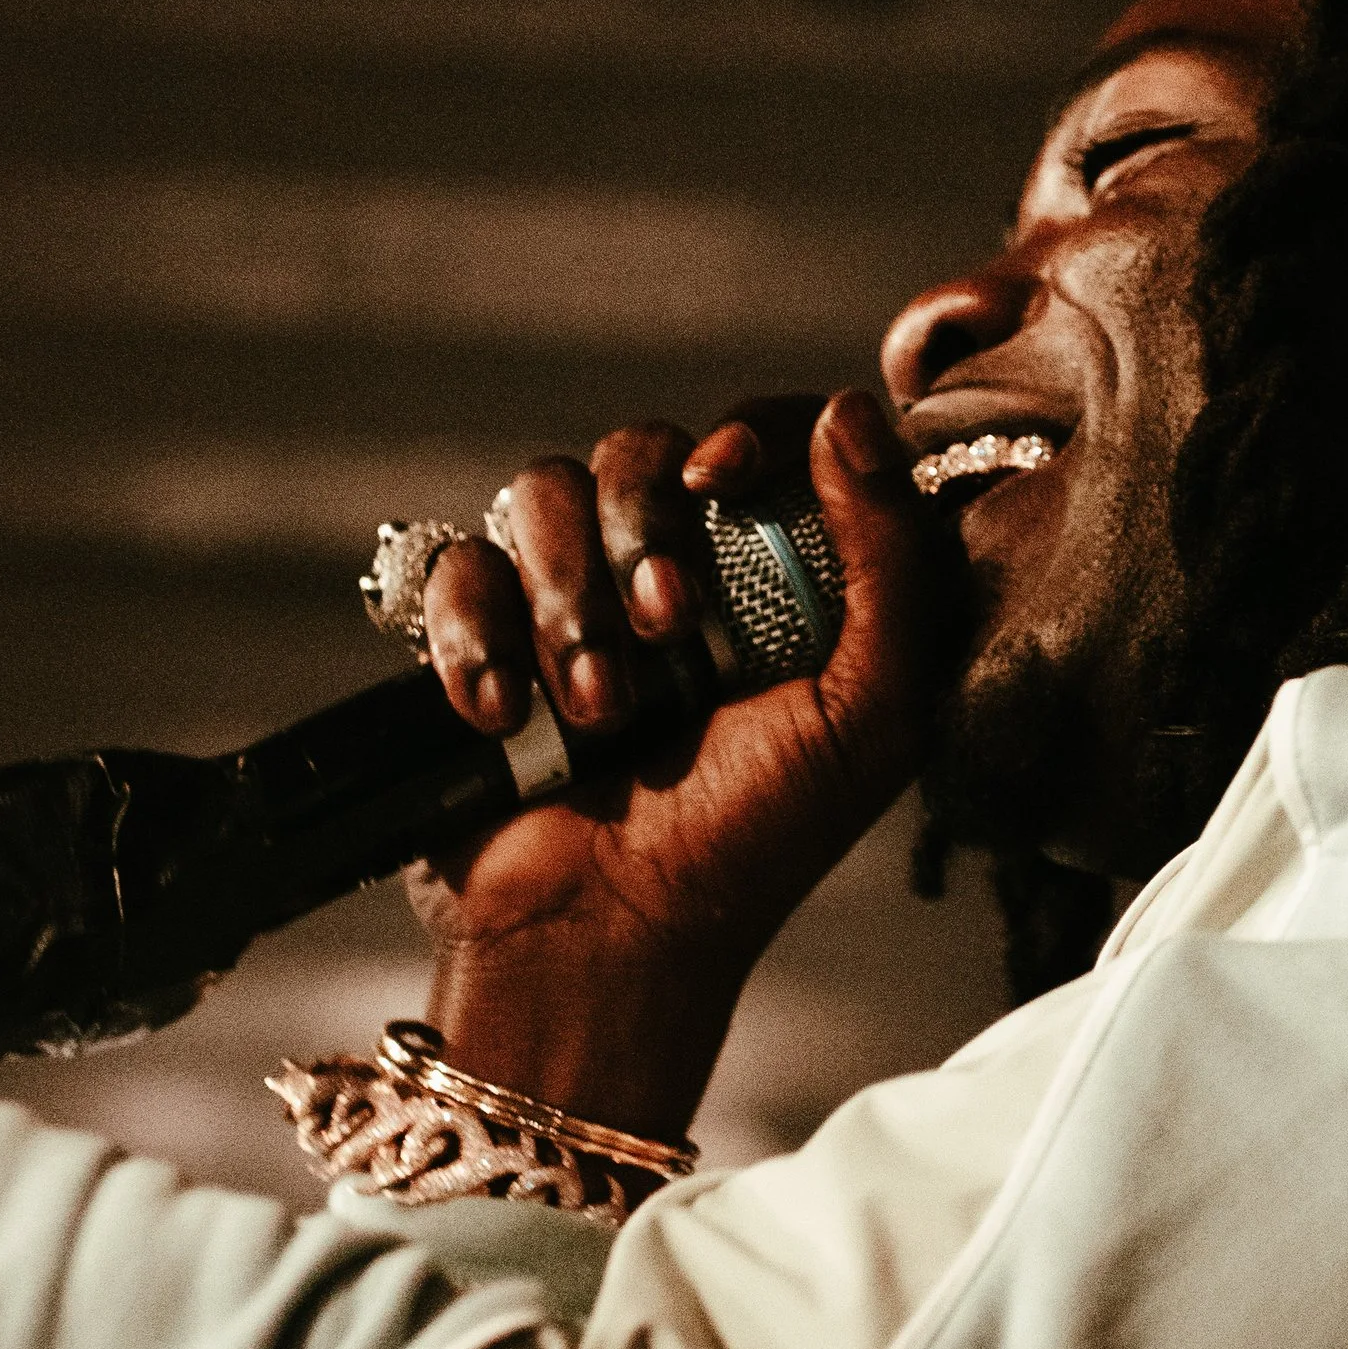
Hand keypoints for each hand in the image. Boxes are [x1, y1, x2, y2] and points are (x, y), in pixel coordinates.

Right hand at [407, 389, 940, 1131]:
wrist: (609, 939)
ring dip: (566, 597)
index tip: (722, 480)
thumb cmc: (753, 842)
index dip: (742, 433)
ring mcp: (566, 603)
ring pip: (539, 490)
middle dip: (641, 531)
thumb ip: (892, 561)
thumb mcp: (868, 713)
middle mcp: (669, 573)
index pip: (763, 439)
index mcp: (774, 580)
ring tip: (596, 710)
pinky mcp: (478, 639)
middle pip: (639, 447)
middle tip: (665, 630)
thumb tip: (850, 409)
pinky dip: (476, 634)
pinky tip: (507, 716)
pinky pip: (455, 565)